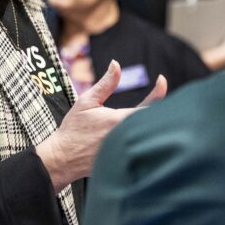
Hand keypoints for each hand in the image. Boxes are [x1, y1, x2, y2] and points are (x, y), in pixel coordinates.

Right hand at [36, 60, 165, 190]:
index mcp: (119, 120)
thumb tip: (116, 64)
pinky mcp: (125, 161)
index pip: (149, 106)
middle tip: (159, 95)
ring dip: (154, 124)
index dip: (159, 92)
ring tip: (158, 113)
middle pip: (154, 122)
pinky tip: (146, 132)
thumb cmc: (74, 129)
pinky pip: (142, 148)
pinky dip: (147, 139)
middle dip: (160, 109)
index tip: (161, 80)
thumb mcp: (87, 101)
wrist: (64, 158)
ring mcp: (127, 150)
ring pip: (149, 135)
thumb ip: (106, 84)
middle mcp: (126, 136)